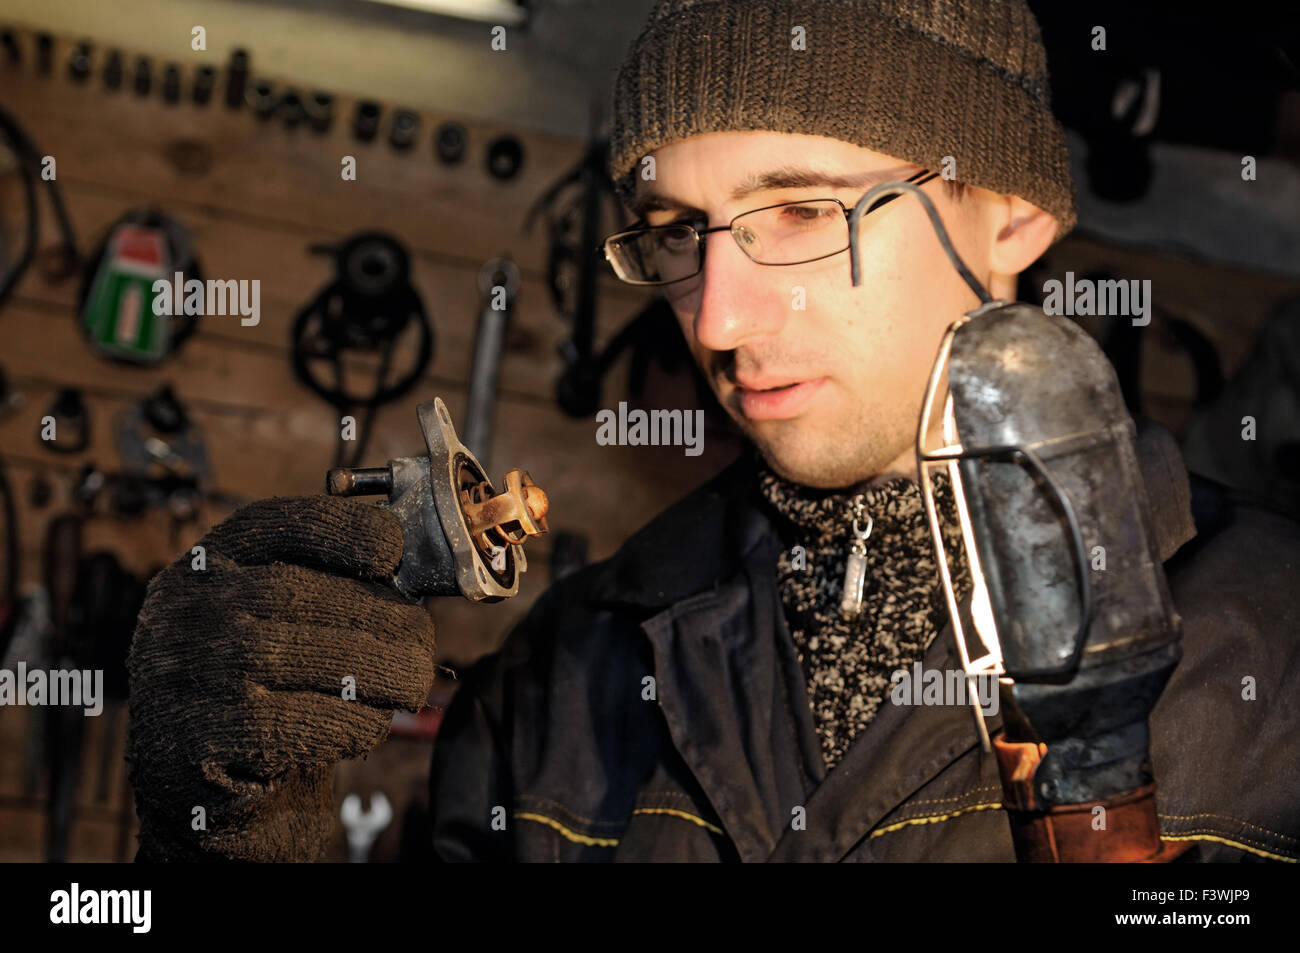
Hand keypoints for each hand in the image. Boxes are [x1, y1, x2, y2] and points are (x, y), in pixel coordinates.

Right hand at [127, 496, 436, 860]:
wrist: (206, 790)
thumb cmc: (262, 691)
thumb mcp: (280, 624)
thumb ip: (324, 589)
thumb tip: (408, 572)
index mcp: (205, 566)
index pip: (273, 524)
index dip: (341, 528)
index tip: (392, 550)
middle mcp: (185, 610)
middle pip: (298, 592)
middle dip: (380, 616)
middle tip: (423, 643)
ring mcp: (188, 673)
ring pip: (309, 655)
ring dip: (382, 672)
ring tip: (410, 685)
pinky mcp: (203, 738)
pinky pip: (303, 721)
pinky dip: (352, 723)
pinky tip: (364, 728)